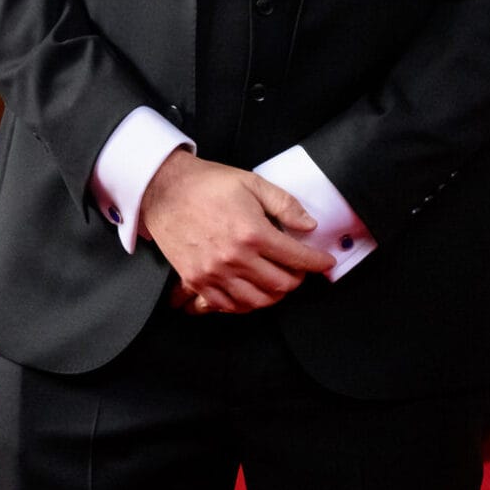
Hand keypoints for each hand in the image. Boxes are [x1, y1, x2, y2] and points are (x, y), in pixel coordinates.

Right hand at [139, 151, 333, 313]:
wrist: (164, 190)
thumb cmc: (207, 184)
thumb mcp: (253, 183)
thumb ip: (285, 205)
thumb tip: (309, 225)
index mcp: (252, 233)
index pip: (296, 258)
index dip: (317, 262)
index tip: (325, 262)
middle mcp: (234, 258)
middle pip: (280, 285)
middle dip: (297, 279)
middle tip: (300, 270)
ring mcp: (214, 274)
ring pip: (257, 301)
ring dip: (274, 294)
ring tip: (279, 281)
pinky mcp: (196, 281)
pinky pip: (228, 306)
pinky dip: (246, 304)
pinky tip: (252, 292)